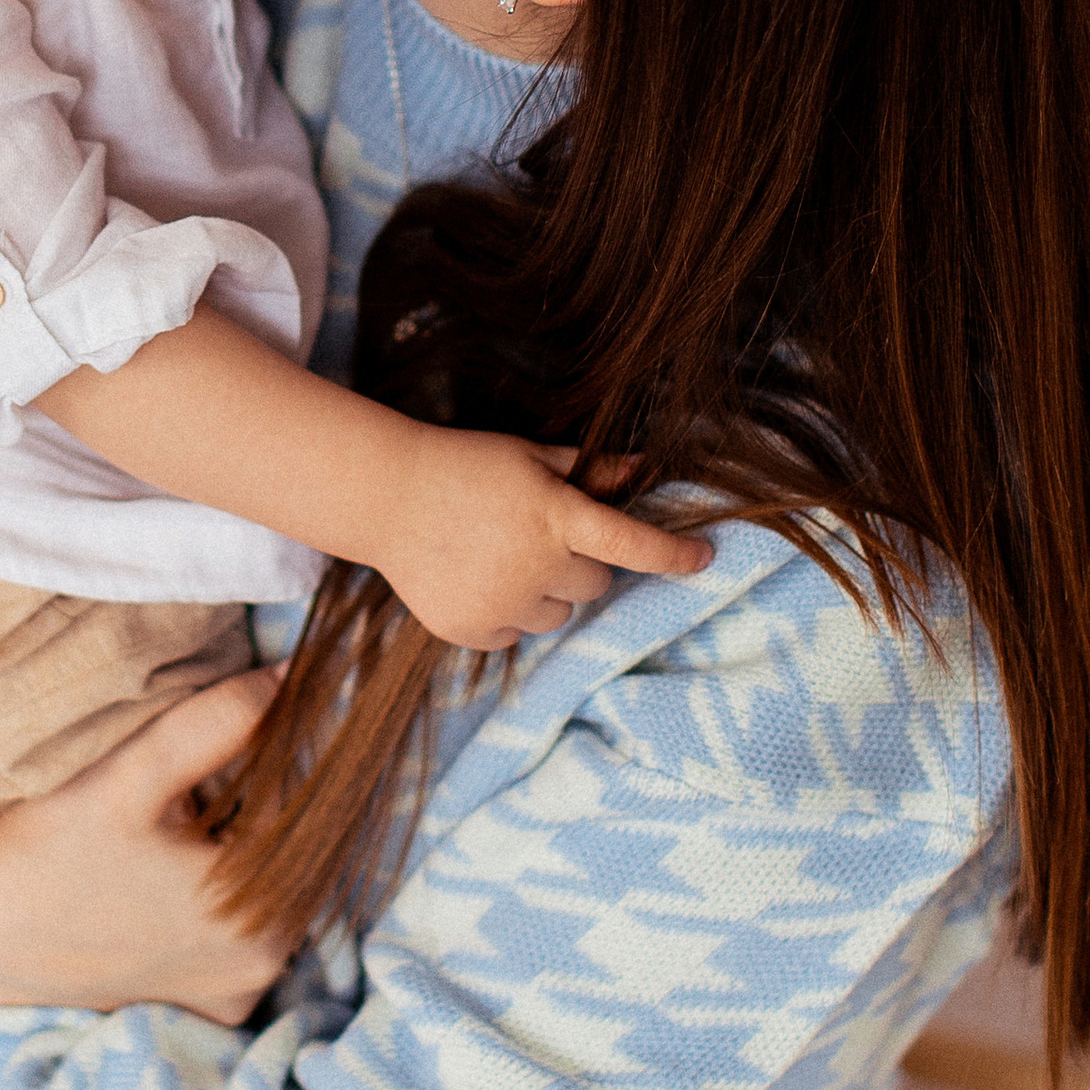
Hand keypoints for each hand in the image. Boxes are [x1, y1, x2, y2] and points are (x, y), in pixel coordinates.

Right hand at [0, 666, 294, 1020]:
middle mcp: (255, 975)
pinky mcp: (190, 1013)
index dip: (266, 769)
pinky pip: (227, 939)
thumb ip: (223, 720)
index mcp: (260, 920)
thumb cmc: (50, 845)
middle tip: (182, 793)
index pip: (301, 820)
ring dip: (229, 858)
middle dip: (248, 816)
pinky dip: (208, 904)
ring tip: (164, 834)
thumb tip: (294, 675)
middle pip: (281, 865)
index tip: (218, 748)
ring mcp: (222, 1001)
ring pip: (255, 900)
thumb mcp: (137, 772)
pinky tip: (155, 879)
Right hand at [375, 427, 711, 650]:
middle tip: (538, 536)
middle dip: (578, 563)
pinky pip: (515, 633)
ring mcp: (503, 603)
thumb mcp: (528, 455)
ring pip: (557, 615)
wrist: (384, 495)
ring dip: (544, 592)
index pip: (634, 544)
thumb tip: (643, 468)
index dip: (675, 554)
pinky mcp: (473, 631)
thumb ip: (590, 470)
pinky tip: (473, 576)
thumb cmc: (463, 464)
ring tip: (498, 556)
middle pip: (595, 584)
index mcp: (557, 516)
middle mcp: (536, 565)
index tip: (705, 559)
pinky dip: (505, 612)